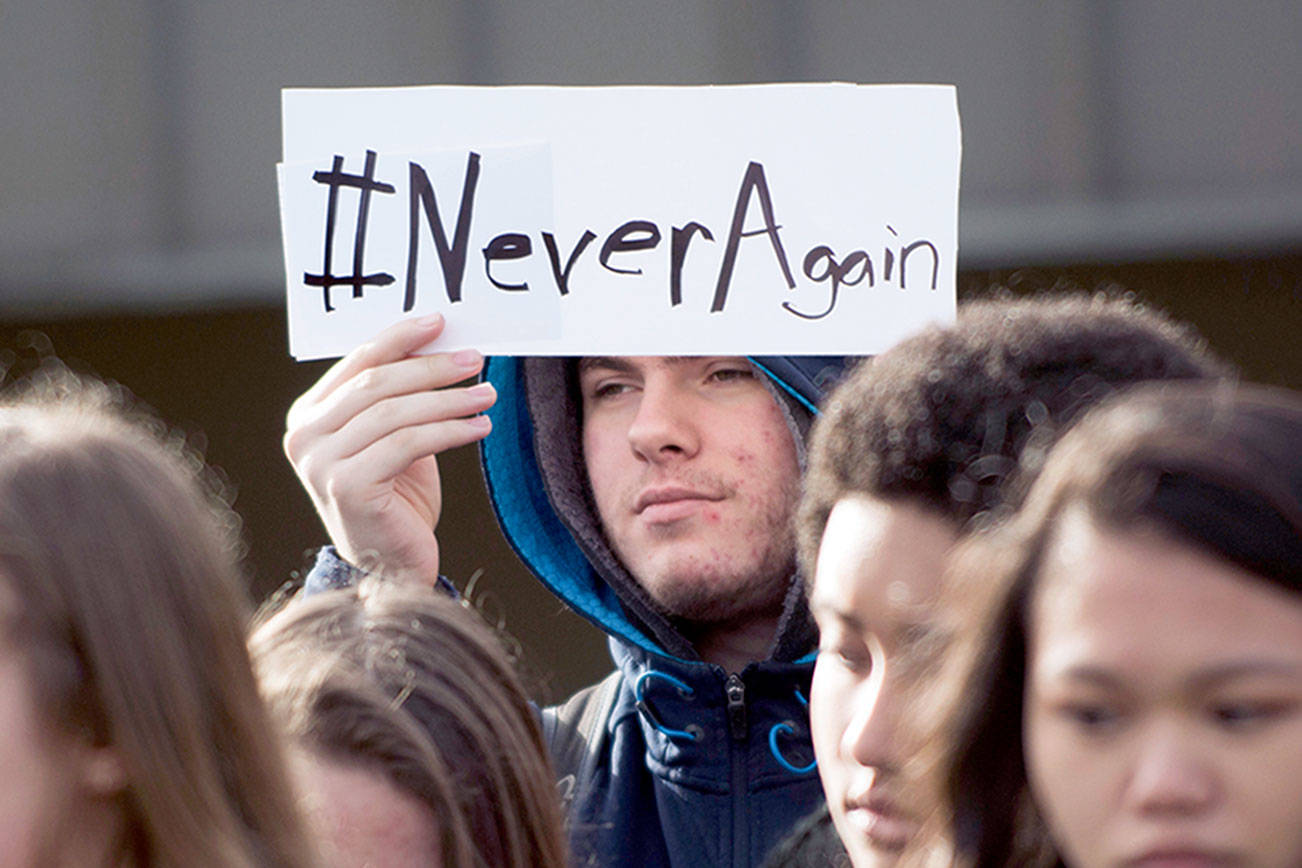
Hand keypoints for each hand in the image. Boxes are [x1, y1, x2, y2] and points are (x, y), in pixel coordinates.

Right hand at [283, 314, 494, 584]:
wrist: (392, 565)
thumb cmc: (397, 497)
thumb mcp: (394, 436)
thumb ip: (399, 395)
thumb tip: (440, 342)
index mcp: (309, 416)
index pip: (357, 363)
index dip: (400, 338)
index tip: (440, 322)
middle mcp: (304, 437)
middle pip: (377, 384)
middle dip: (432, 367)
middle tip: (476, 359)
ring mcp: (320, 464)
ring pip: (394, 412)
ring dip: (448, 399)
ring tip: (487, 393)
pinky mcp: (348, 487)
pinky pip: (408, 443)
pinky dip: (450, 430)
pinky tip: (480, 426)